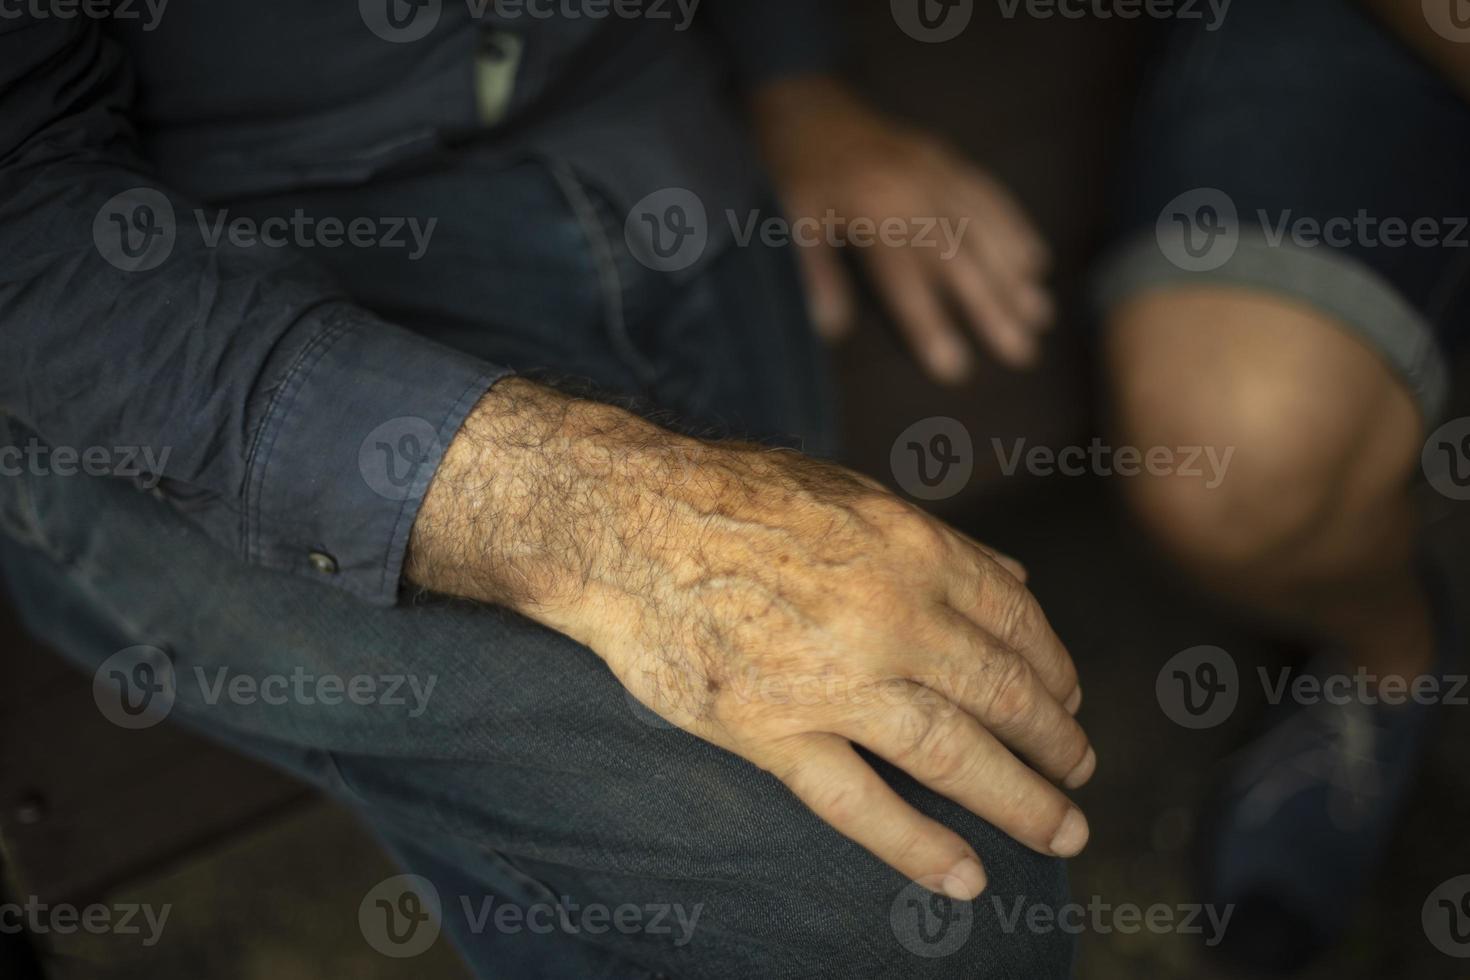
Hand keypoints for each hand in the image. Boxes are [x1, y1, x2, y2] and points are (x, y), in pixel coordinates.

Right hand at [408, 380, 1092, 898]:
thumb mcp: (848, 491)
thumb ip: (937, 543)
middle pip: (1003, 694)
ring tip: (1061, 831)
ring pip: (954, 757)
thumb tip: (1016, 582)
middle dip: (1057, 742)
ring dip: (1022, 801)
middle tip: (1081, 771)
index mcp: (913, 547)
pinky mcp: (772, 732)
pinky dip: (919, 846)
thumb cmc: (731, 493)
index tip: (1071, 699)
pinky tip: (964, 877)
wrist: (623, 521)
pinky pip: (861, 805)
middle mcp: (890, 616)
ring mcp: (833, 680)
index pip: (1017, 620)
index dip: (1056, 668)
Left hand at [753, 76, 1052, 381]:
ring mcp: (937, 170)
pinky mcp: (947, 158)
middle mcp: (913, 189)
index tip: (955, 370)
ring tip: (1040, 317)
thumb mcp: (790, 219)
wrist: (809, 105)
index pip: (907, 280)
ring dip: (1014, 275)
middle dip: (994, 309)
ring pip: (985, 229)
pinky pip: (990, 195)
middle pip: (960, 259)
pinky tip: (1036, 261)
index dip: (931, 325)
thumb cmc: (795, 170)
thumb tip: (833, 329)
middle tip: (1022, 354)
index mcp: (872, 208)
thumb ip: (814, 272)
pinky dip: (1016, 228)